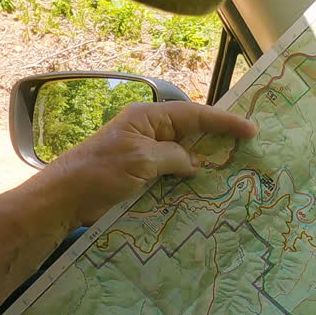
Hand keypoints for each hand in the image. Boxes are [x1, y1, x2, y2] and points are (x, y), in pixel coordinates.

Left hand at [45, 101, 257, 225]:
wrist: (65, 200)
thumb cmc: (98, 173)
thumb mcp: (141, 161)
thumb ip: (174, 158)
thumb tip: (195, 164)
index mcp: (149, 119)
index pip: (195, 114)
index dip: (224, 122)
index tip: (251, 130)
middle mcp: (150, 133)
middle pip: (193, 133)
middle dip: (220, 142)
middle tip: (249, 152)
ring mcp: (145, 156)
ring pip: (184, 157)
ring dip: (206, 166)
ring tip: (235, 174)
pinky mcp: (141, 177)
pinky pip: (173, 176)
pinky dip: (190, 183)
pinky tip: (205, 193)